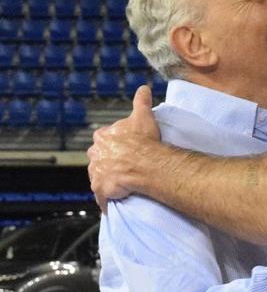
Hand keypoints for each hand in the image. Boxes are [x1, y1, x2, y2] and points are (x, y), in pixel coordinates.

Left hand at [87, 85, 159, 209]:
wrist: (145, 164)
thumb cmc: (144, 141)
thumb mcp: (143, 116)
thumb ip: (141, 101)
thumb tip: (143, 88)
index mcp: (103, 137)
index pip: (102, 139)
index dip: (111, 143)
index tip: (121, 147)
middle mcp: (96, 155)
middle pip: (97, 158)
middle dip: (104, 162)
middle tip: (120, 166)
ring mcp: (98, 173)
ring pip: (97, 177)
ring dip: (104, 180)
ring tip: (118, 184)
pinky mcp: (102, 189)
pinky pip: (101, 197)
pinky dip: (104, 201)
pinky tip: (110, 204)